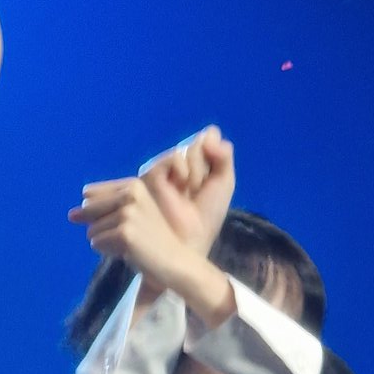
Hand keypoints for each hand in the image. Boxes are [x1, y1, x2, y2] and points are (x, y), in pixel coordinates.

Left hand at [70, 175, 234, 323]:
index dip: (98, 213)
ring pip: (91, 230)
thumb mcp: (132, 214)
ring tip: (132, 244)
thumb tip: (71, 214)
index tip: (123, 222)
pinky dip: (108, 251)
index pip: (89, 195)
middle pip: (88, 210)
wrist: (176, 261)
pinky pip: (96, 244)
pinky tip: (129, 251)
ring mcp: (127, 213)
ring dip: (107, 241)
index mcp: (133, 185)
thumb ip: (102, 209)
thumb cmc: (153, 240)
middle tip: (129, 235)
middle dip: (102, 227)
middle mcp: (130, 194)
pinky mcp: (124, 233)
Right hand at [139, 126, 234, 255]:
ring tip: (191, 192)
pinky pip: (174, 156)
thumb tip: (210, 132)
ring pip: (188, 148)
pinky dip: (184, 169)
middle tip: (200, 190)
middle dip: (207, 166)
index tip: (212, 182)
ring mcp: (164, 167)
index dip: (216, 156)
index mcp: (195, 163)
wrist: (190, 240)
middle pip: (200, 142)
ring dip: (197, 170)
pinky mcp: (150, 174)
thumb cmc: (205, 217)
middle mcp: (178, 162)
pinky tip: (182, 185)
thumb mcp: (223, 182)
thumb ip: (223, 155)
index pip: (209, 137)